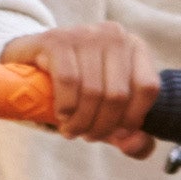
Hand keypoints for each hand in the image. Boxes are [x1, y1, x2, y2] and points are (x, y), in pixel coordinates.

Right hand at [0, 24, 164, 158]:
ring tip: (72, 130)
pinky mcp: (57, 40)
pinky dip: (66, 106)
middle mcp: (114, 35)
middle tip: (88, 136)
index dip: (133, 118)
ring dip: (81, 121)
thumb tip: (136, 144)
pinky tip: (61, 115)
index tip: (116, 135)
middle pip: (117, 94)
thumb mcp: (107, 110)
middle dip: (102, 125)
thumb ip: (130, 134)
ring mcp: (85, 34)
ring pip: (92, 91)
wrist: (32, 61)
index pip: (148, 87)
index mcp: (135, 48)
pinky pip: (68, 81)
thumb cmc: (78, 88)